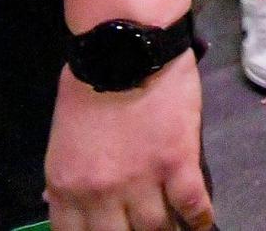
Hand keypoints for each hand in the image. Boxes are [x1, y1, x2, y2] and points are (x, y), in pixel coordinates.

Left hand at [44, 52, 215, 230]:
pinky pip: (192, 204)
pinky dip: (200, 219)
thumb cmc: (89, 88)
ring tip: (176, 230)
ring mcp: (142, 180)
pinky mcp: (178, 163)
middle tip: (146, 230)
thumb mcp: (62, 143)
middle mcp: (101, 193)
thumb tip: (63, 202)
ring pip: (158, 227)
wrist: (126, 52)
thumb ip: (67, 180)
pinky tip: (203, 224)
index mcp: (66, 188)